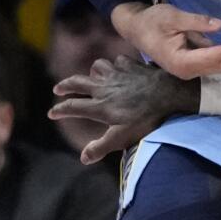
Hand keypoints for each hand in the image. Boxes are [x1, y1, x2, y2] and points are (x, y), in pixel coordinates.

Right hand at [52, 57, 200, 162]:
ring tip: (92, 77)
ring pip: (97, 66)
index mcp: (100, 106)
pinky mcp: (132, 65)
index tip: (52, 113)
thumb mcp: (122, 138)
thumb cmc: (146, 119)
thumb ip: (101, 147)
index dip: (60, 110)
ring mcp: (118, 74)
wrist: (169, 94)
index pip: (73, 106)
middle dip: (66, 85)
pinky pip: (119, 61)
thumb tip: (83, 158)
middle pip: (78, 82)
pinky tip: (120, 69)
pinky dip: (116, 65)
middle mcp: (104, 87)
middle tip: (58, 89)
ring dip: (92, 72)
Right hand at [110, 3, 220, 78]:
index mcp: (179, 61)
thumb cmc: (152, 21)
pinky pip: (216, 66)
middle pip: (217, 66)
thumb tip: (219, 25)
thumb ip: (195, 21)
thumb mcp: (171, 16)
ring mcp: (191, 70)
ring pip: (219, 69)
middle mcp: (186, 71)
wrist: (137, 28)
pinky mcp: (194, 65)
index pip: (208, 57)